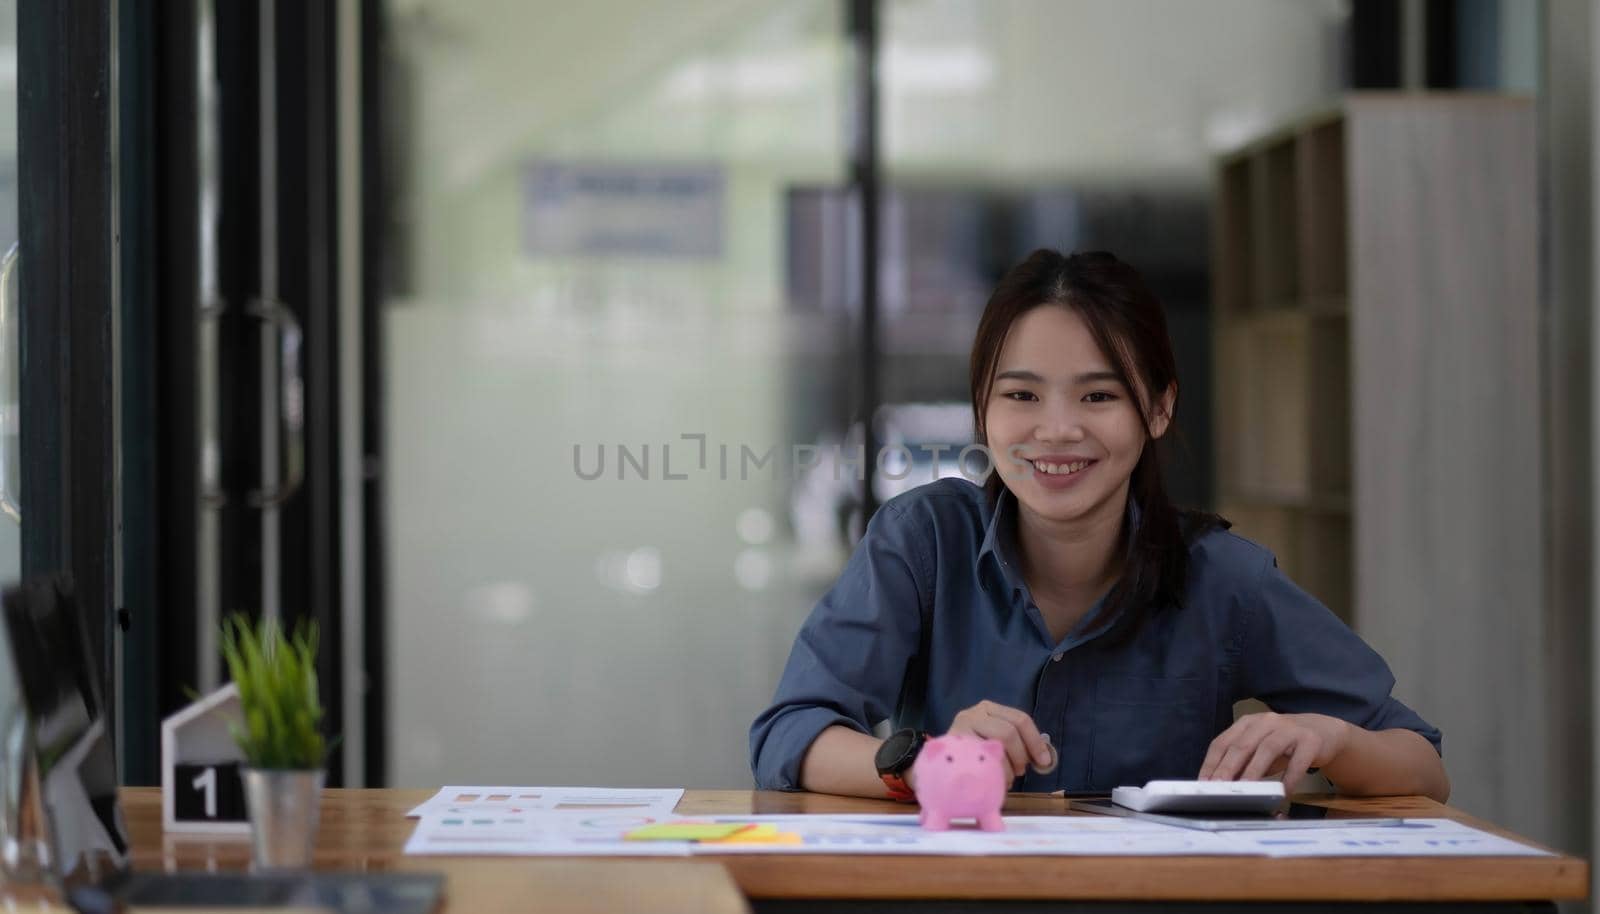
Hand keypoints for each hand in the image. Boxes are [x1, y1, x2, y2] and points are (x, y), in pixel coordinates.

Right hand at [945, 700, 1052, 778]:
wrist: (941, 764)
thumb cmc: (975, 753)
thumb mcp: (996, 740)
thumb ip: (1018, 744)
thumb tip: (1045, 759)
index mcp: (988, 708)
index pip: (1019, 719)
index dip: (1035, 741)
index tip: (1044, 762)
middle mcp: (972, 714)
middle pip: (1008, 732)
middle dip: (1020, 756)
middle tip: (1019, 772)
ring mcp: (960, 730)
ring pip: (995, 747)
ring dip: (1007, 769)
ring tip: (1004, 779)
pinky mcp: (951, 749)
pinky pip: (981, 762)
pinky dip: (993, 775)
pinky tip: (991, 781)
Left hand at [1198, 711, 1352, 793]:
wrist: (1322, 731)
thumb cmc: (1283, 744)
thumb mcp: (1258, 748)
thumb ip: (1241, 762)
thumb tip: (1221, 786)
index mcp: (1247, 723)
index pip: (1223, 742)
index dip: (1211, 763)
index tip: (1203, 783)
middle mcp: (1266, 722)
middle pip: (1242, 745)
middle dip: (1228, 768)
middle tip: (1220, 788)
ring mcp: (1289, 729)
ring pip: (1267, 749)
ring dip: (1254, 771)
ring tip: (1246, 790)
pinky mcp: (1310, 740)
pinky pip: (1298, 761)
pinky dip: (1290, 778)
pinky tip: (1283, 792)